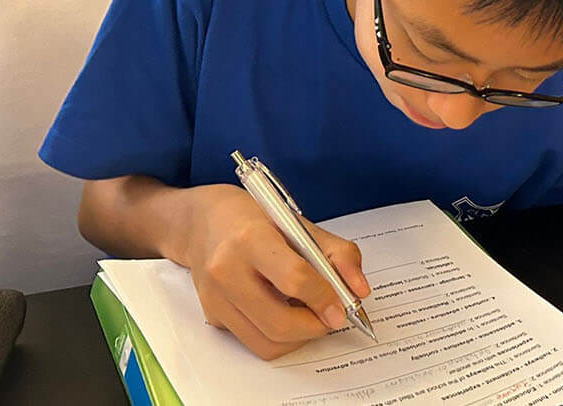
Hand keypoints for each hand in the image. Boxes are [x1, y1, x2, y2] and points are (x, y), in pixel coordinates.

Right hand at [183, 184, 369, 359]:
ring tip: (309, 315)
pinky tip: (285, 312)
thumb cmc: (254, 220)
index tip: (342, 308)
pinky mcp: (212, 317)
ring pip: (267, 342)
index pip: (294, 279)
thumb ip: (337, 254)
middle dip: (314, 327)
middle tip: (331, 317)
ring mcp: (216, 298)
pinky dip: (278, 336)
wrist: (203, 222)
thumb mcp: (299, 224)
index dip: (324, 298)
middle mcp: (227, 271)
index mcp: (252, 239)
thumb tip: (359, 291)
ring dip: (298, 338)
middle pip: (279, 322)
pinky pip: (253, 342)